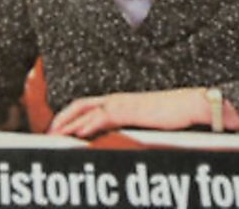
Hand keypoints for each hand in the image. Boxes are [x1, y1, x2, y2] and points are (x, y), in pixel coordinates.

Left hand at [48, 88, 238, 137]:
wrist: (190, 105)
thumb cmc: (172, 115)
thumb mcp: (144, 122)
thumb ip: (128, 126)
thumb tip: (116, 138)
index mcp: (118, 101)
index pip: (85, 105)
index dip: (68, 116)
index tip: (57, 129)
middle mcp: (116, 99)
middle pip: (79, 105)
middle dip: (61, 119)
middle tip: (48, 134)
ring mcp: (122, 103)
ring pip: (86, 110)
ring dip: (68, 123)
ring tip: (55, 134)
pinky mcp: (130, 110)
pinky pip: (104, 116)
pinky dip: (88, 124)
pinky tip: (78, 133)